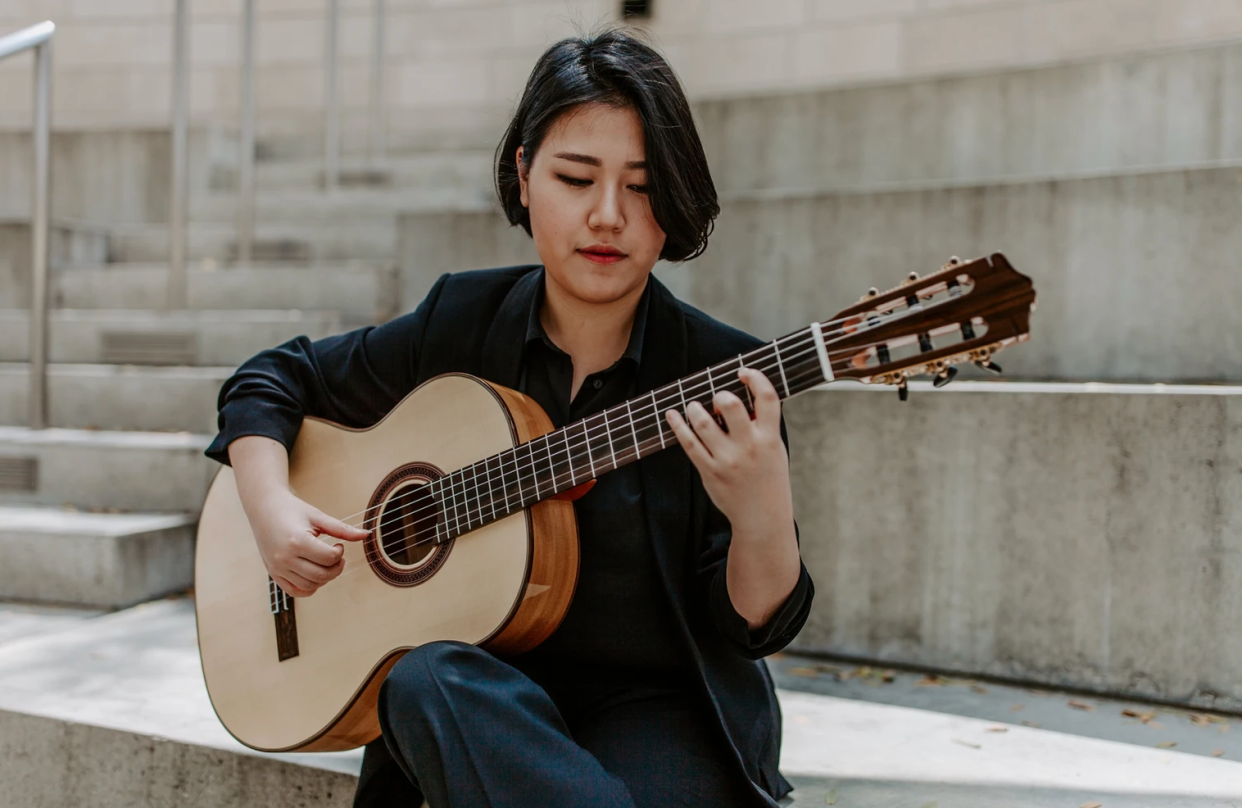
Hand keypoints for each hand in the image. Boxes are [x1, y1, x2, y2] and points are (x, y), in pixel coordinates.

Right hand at [245, 487, 369, 597]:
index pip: (329, 558)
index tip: (339, 544)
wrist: (264, 508)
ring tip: (325, 562)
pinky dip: (309, 587)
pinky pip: (295, 591)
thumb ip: (342, 529)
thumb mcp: (318, 516)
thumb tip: (366, 535)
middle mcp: (284, 558)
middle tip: (337, 556)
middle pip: (322, 575)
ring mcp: (277, 568)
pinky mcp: (273, 573)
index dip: (340, 553)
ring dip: (325, 577)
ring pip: (310, 586)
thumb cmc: (293, 510)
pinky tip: (314, 572)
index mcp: (296, 541)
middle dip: (336, 568)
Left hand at [664, 367, 794, 537]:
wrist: (762, 516)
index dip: (755, 377)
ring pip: (703, 422)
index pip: (767, 398)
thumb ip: (761, 426)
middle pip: (729, 405)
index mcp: (769, 438)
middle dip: (719, 395)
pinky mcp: (709, 471)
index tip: (743, 372)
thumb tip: (739, 397)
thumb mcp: (775, 449)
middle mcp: (748, 446)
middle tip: (716, 399)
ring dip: (695, 408)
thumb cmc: (768, 478)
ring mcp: (727, 459)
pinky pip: (688, 443)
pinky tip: (672, 415)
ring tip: (695, 408)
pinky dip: (678, 426)